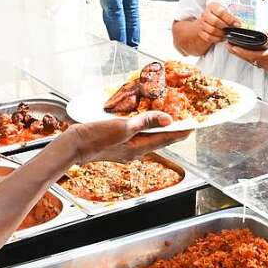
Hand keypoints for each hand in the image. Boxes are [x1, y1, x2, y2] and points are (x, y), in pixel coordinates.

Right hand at [67, 111, 190, 163]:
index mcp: (139, 148)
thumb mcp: (123, 127)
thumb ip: (145, 122)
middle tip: (183, 117)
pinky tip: (141, 119)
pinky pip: (136, 134)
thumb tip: (167, 119)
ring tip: (166, 116)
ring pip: (148, 136)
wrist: (73, 146)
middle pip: (159, 139)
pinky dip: (143, 126)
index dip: (182, 131)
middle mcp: (135, 151)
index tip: (194, 125)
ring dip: (157, 126)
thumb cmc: (95, 138)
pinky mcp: (116, 144)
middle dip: (172, 128)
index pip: (167, 139)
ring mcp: (125, 149)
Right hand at [196, 2, 240, 45]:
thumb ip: (232, 16)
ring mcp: (202, 23)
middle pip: (215, 21)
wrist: (208, 21)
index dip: (229, 18)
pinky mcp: (201, 32)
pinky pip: (209, 37)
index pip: (220, 12)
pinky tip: (221, 37)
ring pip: (212, 30)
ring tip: (226, 33)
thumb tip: (238, 22)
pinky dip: (217, 39)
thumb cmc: (219, 16)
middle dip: (225, 27)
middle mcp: (206, 14)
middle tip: (231, 29)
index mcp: (213, 6)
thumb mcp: (226, 12)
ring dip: (221, 33)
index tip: (236, 23)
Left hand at [226, 31, 267, 71]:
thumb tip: (255, 30)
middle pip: (249, 59)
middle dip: (237, 52)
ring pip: (251, 61)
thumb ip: (265, 33)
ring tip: (232, 47)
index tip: (231, 47)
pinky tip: (243, 51)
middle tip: (227, 45)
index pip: (252, 55)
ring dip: (242, 54)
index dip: (240, 51)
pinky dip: (249, 56)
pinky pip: (256, 62)